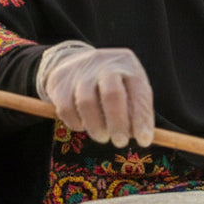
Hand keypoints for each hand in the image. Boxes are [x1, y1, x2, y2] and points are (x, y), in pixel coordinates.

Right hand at [37, 44, 154, 146]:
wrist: (72, 61)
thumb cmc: (110, 81)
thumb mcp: (129, 86)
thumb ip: (136, 109)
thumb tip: (141, 138)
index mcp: (127, 64)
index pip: (139, 92)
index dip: (142, 119)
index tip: (144, 141)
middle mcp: (104, 64)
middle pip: (112, 94)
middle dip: (118, 124)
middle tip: (121, 143)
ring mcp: (80, 71)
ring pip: (86, 103)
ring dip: (96, 127)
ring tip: (102, 137)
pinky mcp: (59, 82)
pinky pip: (67, 109)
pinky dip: (77, 123)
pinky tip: (83, 126)